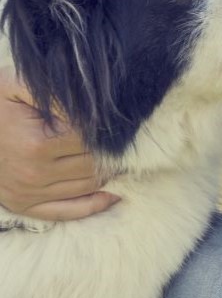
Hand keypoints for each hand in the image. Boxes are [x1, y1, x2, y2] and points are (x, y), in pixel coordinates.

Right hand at [0, 67, 119, 220]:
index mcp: (37, 145)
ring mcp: (30, 194)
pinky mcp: (26, 206)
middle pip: (94, 164)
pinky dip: (97, 204)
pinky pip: (71, 211)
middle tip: (126, 138)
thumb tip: (90, 105)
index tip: (118, 120)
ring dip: (110, 173)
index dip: (107, 129)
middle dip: (113, 151)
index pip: (91, 140)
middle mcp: (35, 174)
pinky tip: (114, 192)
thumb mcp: (18, 86)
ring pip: (89, 186)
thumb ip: (54, 92)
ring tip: (122, 156)